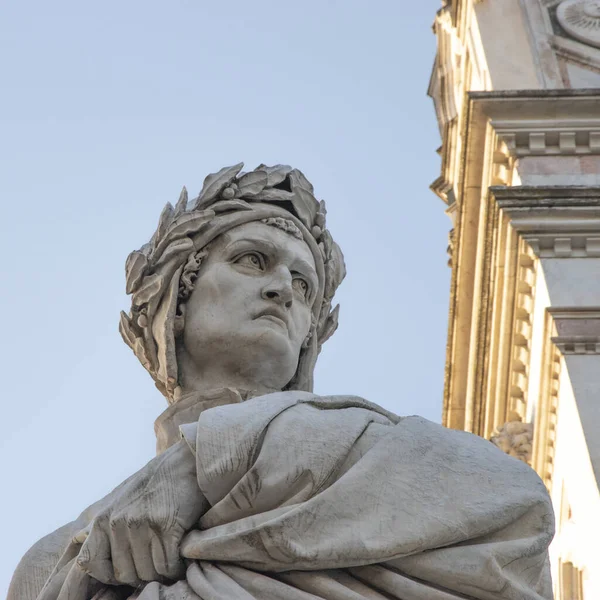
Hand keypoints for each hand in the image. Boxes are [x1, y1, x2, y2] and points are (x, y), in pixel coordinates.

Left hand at [75, 440, 206, 586]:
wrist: (186, 462)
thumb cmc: (154, 484)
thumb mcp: (120, 500)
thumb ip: (102, 526)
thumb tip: (80, 548)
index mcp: (102, 519)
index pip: (90, 565)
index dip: (110, 575)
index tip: (129, 568)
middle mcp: (118, 521)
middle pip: (126, 574)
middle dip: (143, 573)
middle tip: (157, 559)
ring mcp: (142, 522)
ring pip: (149, 572)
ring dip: (162, 570)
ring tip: (170, 555)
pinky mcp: (167, 524)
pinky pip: (168, 565)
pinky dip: (177, 566)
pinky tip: (180, 553)